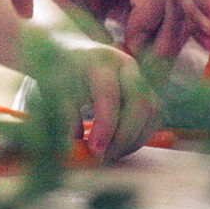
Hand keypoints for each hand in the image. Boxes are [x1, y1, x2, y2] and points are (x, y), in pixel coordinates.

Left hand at [45, 0, 189, 58]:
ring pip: (183, 4)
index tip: (133, 45)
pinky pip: (183, 10)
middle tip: (149, 68)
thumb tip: (110, 59)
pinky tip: (160, 60)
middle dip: (164, 36)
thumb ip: (78, 24)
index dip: (147, 12)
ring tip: (153, 70)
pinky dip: (175, 37)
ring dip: (173, 41)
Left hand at [56, 37, 159, 160]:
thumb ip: (65, 119)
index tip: (95, 152)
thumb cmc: (59, 74)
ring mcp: (139, 74)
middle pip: (139, 102)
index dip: (105, 127)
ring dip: (135, 138)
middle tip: (105, 157)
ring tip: (111, 155)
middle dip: (125, 136)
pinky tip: (121, 147)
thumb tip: (74, 153)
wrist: (68, 51)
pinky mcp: (146, 87)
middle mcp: (124, 64)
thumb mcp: (55, 93)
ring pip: (151, 110)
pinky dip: (141, 135)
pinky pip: (154, 116)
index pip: (109, 96)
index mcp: (98, 60)